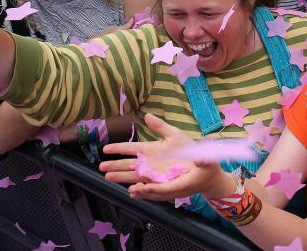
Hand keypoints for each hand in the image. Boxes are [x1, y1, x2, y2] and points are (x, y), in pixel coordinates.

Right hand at [101, 114, 224, 201]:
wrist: (205, 167)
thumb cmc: (190, 150)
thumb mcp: (175, 135)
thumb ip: (160, 127)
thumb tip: (147, 115)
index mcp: (152, 149)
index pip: (131, 148)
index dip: (118, 148)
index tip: (105, 149)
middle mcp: (150, 163)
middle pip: (128, 165)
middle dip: (115, 166)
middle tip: (102, 167)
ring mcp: (154, 175)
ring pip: (134, 177)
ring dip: (123, 178)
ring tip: (109, 178)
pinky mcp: (161, 185)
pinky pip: (149, 189)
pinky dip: (141, 190)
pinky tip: (133, 190)